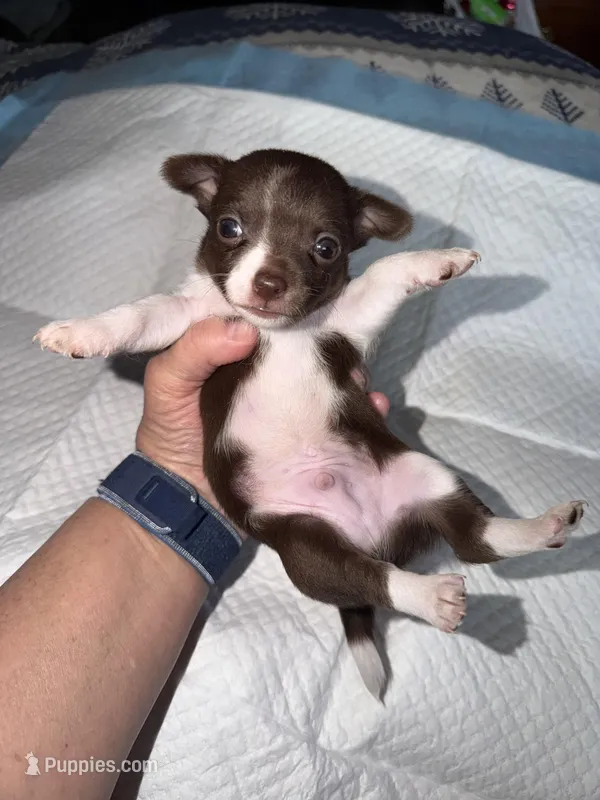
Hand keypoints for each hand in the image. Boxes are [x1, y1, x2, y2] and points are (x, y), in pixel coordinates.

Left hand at [136, 317, 389, 519]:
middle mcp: (274, 374)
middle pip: (313, 349)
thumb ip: (194, 350)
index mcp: (241, 350)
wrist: (187, 501)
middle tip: (348, 351)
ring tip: (361, 380)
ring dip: (353, 376)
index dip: (299, 310)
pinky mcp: (311, 437)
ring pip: (334, 380)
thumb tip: (247, 332)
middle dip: (336, 345)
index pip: (277, 320)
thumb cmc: (172, 433)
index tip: (321, 306)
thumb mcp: (168, 384)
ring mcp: (296, 407)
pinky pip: (345, 419)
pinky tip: (374, 408)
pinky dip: (365, 412)